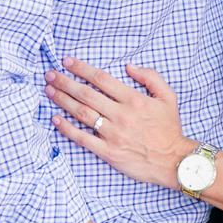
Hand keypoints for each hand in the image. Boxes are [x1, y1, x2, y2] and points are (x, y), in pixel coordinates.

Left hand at [48, 58, 191, 189]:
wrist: (174, 160)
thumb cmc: (170, 129)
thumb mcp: (168, 97)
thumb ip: (151, 77)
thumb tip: (129, 66)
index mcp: (134, 99)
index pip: (102, 79)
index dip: (82, 69)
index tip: (67, 61)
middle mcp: (121, 115)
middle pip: (86, 94)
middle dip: (65, 82)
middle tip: (50, 74)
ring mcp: (113, 134)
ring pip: (82, 113)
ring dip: (62, 100)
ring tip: (49, 91)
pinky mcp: (108, 152)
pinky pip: (83, 138)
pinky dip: (67, 128)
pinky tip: (55, 119)